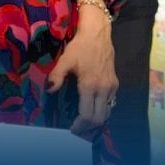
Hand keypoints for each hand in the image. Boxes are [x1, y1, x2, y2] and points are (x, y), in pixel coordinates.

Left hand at [47, 2, 118, 136]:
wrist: (98, 34)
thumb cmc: (80, 47)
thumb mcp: (65, 60)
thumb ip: (56, 76)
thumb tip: (50, 91)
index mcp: (91, 86)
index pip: (88, 114)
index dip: (79, 125)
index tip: (71, 129)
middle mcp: (104, 89)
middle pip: (100, 118)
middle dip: (88, 127)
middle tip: (76, 129)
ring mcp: (112, 86)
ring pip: (107, 112)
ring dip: (96, 120)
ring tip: (84, 122)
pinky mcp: (115, 83)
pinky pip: (110, 103)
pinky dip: (102, 110)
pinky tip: (92, 109)